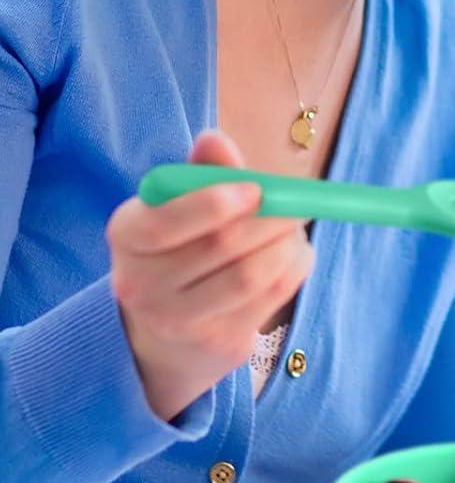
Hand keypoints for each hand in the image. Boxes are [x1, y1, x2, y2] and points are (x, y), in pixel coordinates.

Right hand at [108, 129, 314, 422]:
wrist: (170, 331)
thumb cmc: (184, 247)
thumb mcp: (182, 205)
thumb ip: (202, 172)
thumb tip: (215, 140)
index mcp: (126, 235)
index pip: (164, 223)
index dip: (216, 202)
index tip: (257, 189)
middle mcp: (140, 283)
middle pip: (221, 245)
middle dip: (272, 218)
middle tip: (299, 202)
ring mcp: (177, 320)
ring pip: (252, 275)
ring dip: (288, 245)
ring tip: (296, 229)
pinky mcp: (218, 342)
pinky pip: (272, 298)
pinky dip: (296, 268)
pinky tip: (296, 255)